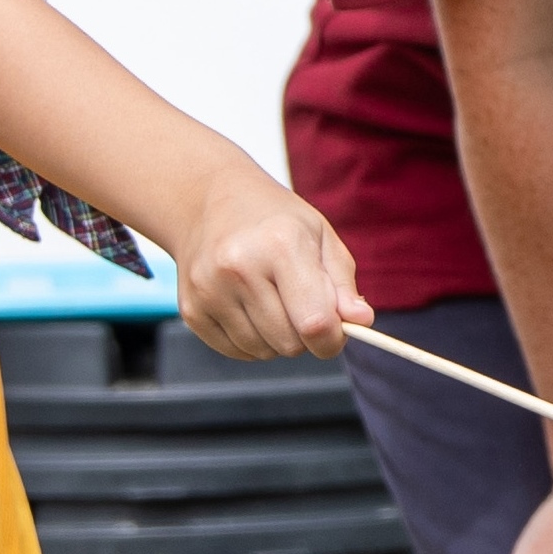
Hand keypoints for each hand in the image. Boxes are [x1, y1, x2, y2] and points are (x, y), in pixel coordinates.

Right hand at [165, 167, 360, 360]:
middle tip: (300, 305)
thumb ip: (343, 284)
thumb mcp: (319, 237)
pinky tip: (249, 307)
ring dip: (276, 339)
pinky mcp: (191, 309)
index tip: (336, 332)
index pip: (315, 322)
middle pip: (289, 343)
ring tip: (272, 300)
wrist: (208, 202)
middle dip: (304, 336)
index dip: (332, 340)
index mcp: (280, 245)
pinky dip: (251, 341)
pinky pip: (236, 351)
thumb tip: (361, 321)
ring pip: (262, 352)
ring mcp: (209, 290)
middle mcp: (238, 268)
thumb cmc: (275, 221)